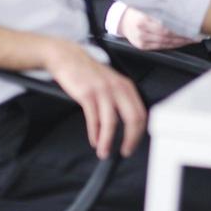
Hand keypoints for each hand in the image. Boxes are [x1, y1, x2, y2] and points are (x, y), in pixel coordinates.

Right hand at [42, 39, 146, 157]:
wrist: (69, 59)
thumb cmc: (89, 74)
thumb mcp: (112, 84)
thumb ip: (121, 100)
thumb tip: (127, 125)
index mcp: (127, 86)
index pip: (141, 113)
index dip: (139, 132)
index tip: (133, 144)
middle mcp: (118, 88)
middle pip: (132, 119)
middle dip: (130, 139)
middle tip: (125, 152)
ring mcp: (103, 91)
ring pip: (111, 122)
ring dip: (108, 141)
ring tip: (104, 152)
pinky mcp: (87, 95)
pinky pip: (94, 119)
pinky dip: (95, 134)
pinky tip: (94, 141)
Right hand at [117, 7, 193, 50]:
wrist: (122, 20)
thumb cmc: (138, 9)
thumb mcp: (147, 3)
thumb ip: (161, 5)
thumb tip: (183, 4)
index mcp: (144, 16)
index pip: (166, 23)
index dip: (182, 25)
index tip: (194, 23)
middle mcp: (142, 29)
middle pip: (167, 34)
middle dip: (185, 34)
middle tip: (199, 31)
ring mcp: (141, 39)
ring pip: (166, 42)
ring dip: (182, 41)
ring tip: (194, 38)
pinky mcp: (142, 46)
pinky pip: (161, 47)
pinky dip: (174, 45)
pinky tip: (182, 42)